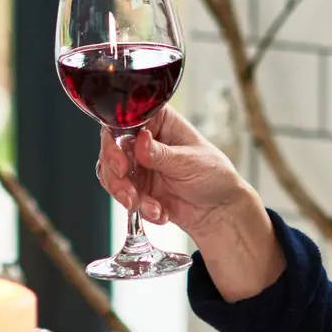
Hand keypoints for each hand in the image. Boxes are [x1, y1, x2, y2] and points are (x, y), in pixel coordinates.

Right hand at [93, 105, 252, 238]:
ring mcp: (139, 165)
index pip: (126, 120)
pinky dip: (137, 207)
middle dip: (115, 172)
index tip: (120, 160)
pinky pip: (123, 195)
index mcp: (160, 122)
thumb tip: (139, 142)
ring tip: (142, 205)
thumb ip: (161, 154)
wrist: (219, 211)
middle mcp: (145, 141)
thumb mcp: (189, 162)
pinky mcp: (138, 187)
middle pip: (112, 148)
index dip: (116, 138)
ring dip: (123, 192)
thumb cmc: (213, 176)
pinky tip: (159, 212)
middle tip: (126, 188)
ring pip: (112, 173)